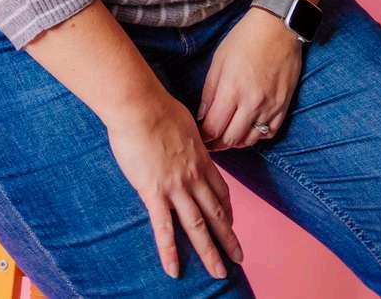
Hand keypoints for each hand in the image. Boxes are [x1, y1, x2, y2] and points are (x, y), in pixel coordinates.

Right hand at [105, 91, 244, 281]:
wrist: (141, 107)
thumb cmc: (159, 107)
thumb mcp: (185, 122)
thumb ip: (188, 138)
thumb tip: (186, 138)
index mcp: (201, 159)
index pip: (220, 190)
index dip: (227, 209)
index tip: (232, 221)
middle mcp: (193, 176)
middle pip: (215, 213)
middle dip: (229, 238)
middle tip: (240, 259)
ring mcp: (176, 187)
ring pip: (197, 226)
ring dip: (210, 252)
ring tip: (219, 273)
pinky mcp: (154, 193)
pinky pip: (164, 228)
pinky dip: (170, 252)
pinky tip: (174, 271)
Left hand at [197, 6, 303, 150]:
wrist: (279, 26)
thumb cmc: (245, 38)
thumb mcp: (219, 60)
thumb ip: (209, 91)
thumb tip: (202, 116)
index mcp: (232, 89)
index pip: (213, 128)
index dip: (203, 136)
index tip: (198, 135)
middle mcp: (252, 103)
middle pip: (230, 140)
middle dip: (217, 143)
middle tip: (210, 140)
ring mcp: (270, 106)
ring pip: (250, 141)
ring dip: (236, 141)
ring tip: (227, 134)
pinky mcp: (284, 106)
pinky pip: (269, 133)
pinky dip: (257, 136)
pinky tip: (249, 128)